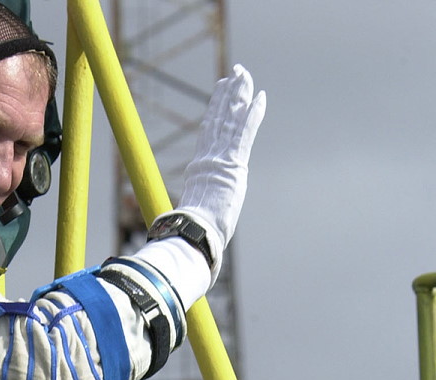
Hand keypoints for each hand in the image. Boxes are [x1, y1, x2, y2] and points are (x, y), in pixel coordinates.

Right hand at [172, 64, 264, 279]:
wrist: (194, 235)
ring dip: (238, 95)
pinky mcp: (232, 163)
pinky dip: (252, 114)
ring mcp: (220, 159)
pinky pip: (244, 132)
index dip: (214, 112)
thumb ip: (193, 219)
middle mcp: (208, 159)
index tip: (218, 94)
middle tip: (234, 75)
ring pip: (230, 119)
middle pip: (218, 120)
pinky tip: (260, 97)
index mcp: (199, 171)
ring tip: (244, 75)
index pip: (208, 135)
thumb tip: (185, 237)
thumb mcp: (193, 221)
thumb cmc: (191, 236)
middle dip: (226, 96)